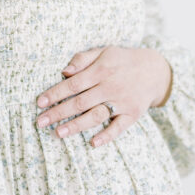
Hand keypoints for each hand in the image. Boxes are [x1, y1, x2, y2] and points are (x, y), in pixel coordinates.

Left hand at [35, 46, 171, 147]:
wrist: (155, 70)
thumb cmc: (122, 60)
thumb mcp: (103, 52)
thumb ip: (83, 59)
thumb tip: (64, 71)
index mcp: (101, 70)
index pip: (73, 84)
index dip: (55, 94)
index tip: (39, 103)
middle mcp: (110, 86)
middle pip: (80, 102)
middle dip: (58, 113)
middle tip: (40, 122)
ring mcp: (122, 101)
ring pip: (96, 115)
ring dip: (76, 126)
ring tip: (58, 133)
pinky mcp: (133, 114)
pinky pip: (119, 127)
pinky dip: (107, 136)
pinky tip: (93, 143)